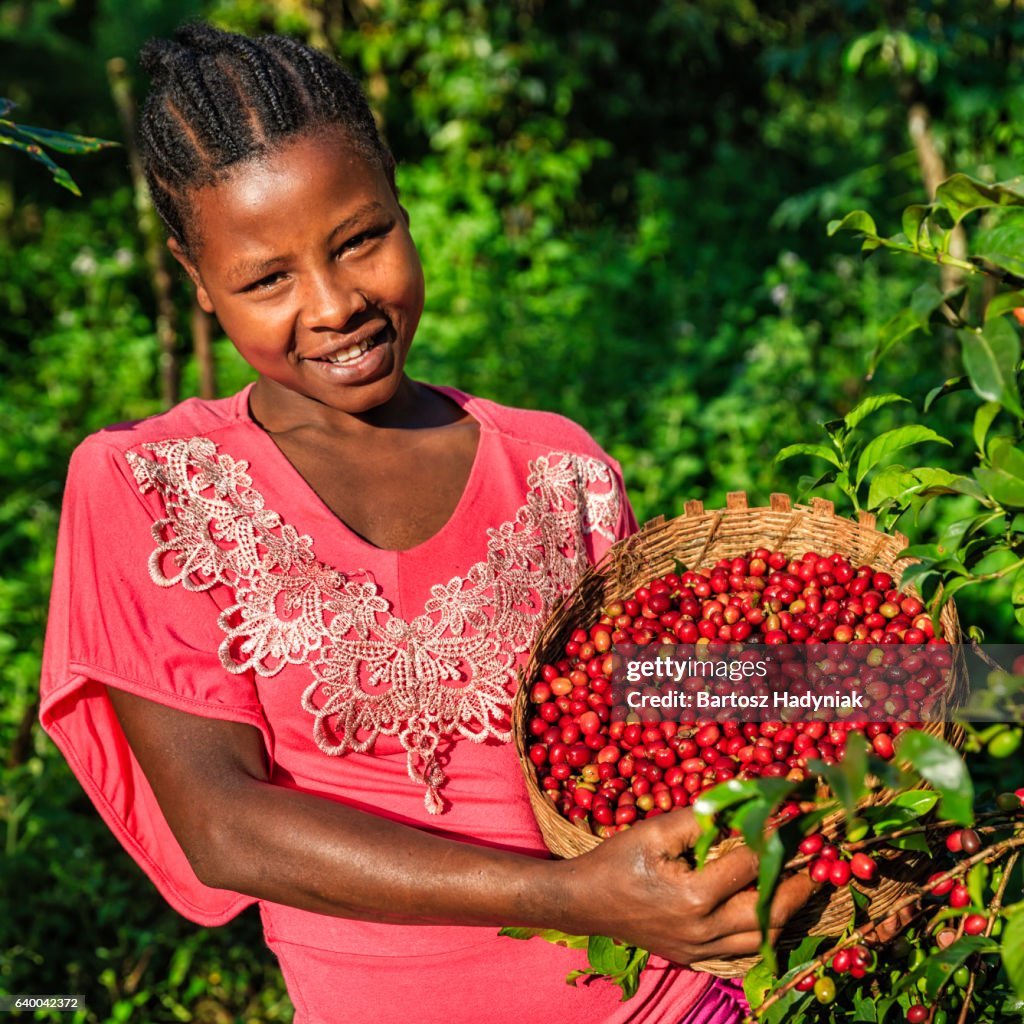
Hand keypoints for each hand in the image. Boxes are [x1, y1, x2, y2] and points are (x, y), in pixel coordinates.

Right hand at [557, 807, 815, 964]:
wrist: (584, 901)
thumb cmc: (617, 859)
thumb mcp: (656, 830)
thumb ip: (702, 817)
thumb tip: (743, 800)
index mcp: (694, 895)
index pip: (751, 864)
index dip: (777, 838)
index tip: (797, 820)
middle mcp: (703, 929)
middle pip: (768, 911)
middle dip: (797, 885)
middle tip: (818, 862)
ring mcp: (700, 949)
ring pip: (760, 937)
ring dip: (786, 911)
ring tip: (803, 885)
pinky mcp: (695, 957)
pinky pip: (741, 948)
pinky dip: (762, 930)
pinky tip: (770, 909)